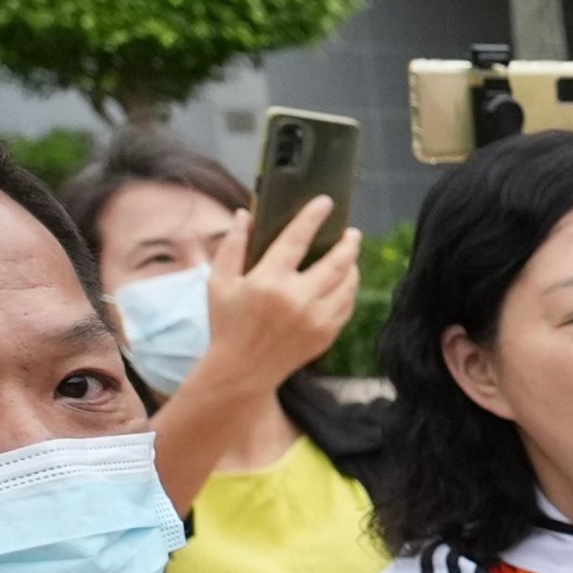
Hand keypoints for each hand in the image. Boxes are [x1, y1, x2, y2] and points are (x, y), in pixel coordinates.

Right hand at [196, 196, 362, 398]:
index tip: (325, 202)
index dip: (312, 217)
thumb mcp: (219, 282)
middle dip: (348, 243)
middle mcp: (297, 298)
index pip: (296, 240)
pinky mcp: (327, 334)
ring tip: (351, 255)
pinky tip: (346, 281)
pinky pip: (347, 305)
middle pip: (335, 262)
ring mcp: (316, 318)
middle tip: (352, 232)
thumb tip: (245, 214)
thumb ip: (233, 246)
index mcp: (268, 281)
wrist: (243, 370)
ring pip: (347, 284)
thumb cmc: (227, 323)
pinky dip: (350, 290)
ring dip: (353, 266)